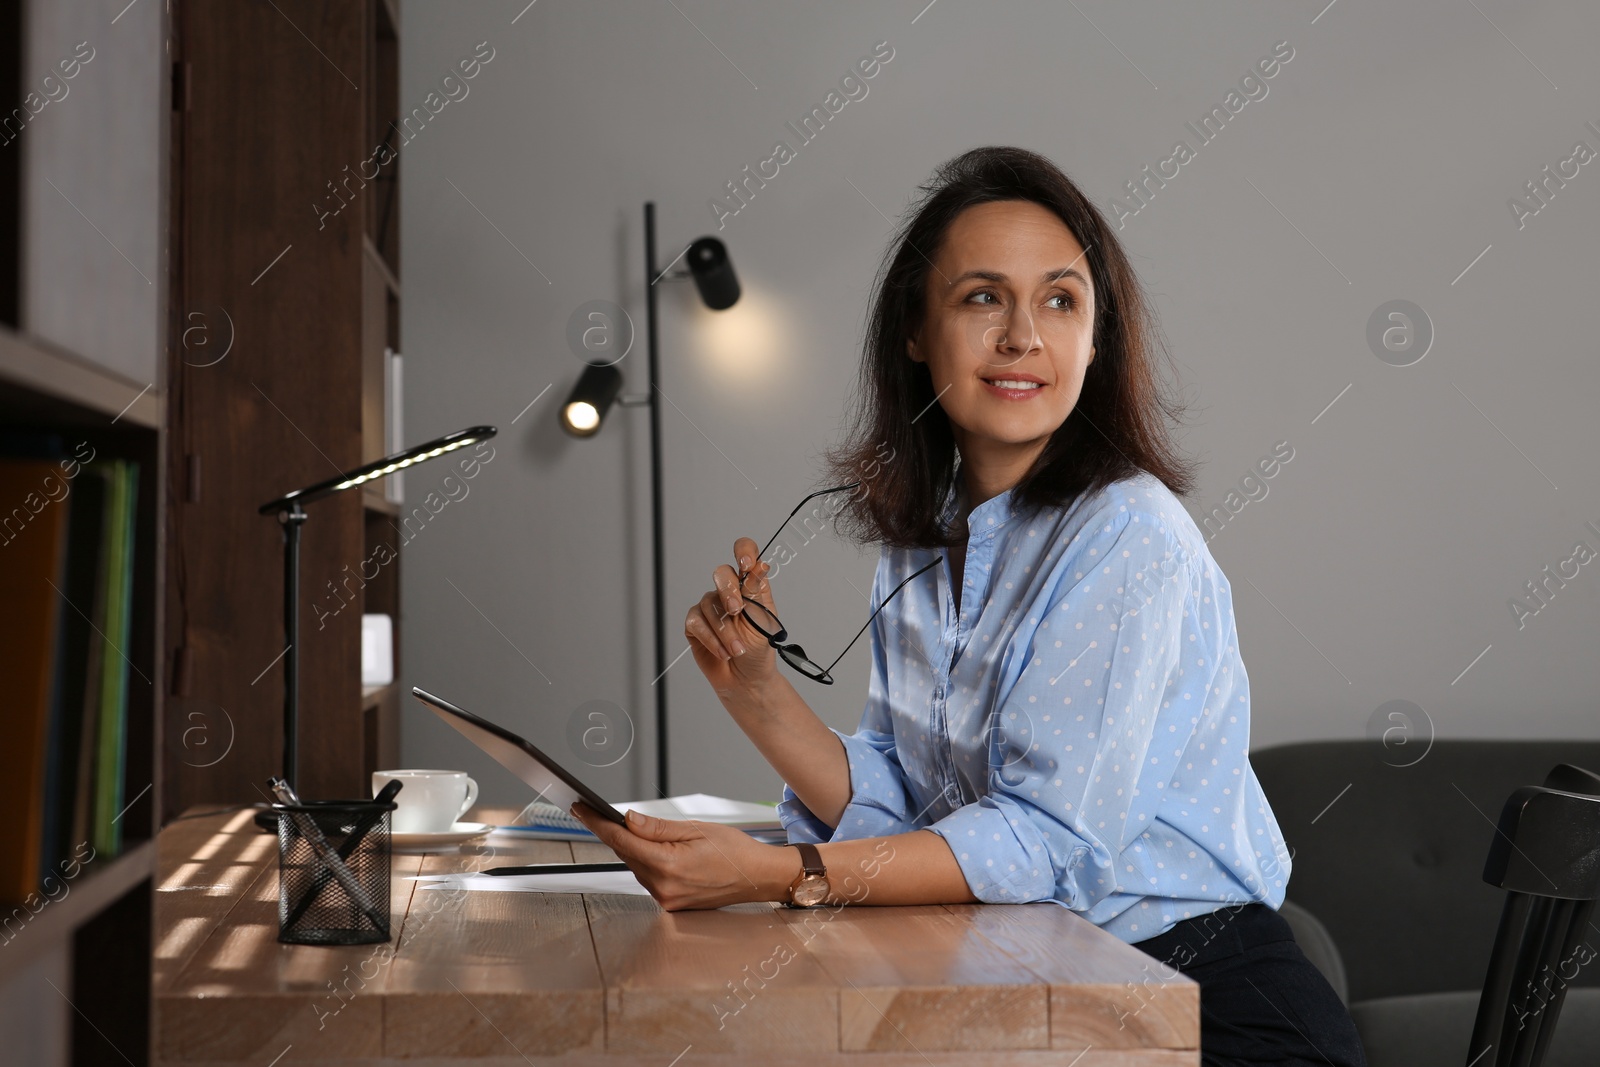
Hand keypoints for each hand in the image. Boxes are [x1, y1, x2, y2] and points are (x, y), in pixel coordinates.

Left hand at [570, 802, 798, 910]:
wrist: (757, 877)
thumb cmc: (735, 850)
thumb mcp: (696, 829)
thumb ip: (658, 827)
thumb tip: (627, 819)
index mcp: (669, 865)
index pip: (622, 840)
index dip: (597, 823)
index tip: (580, 809)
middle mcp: (663, 887)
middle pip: (626, 853)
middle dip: (614, 832)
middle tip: (598, 810)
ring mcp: (666, 899)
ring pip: (636, 866)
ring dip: (634, 848)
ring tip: (642, 831)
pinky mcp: (670, 904)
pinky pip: (648, 877)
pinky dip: (647, 861)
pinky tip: (656, 851)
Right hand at [685, 536, 779, 695]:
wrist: (747, 678)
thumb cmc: (759, 649)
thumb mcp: (764, 621)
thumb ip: (757, 593)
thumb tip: (759, 567)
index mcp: (750, 586)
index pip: (745, 554)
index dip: (744, 551)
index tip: (745, 563)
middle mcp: (729, 592)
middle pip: (721, 574)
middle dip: (728, 592)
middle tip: (736, 611)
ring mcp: (711, 606)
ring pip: (709, 604)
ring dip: (725, 630)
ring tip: (736, 649)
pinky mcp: (695, 623)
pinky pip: (697, 622)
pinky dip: (712, 639)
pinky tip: (723, 652)